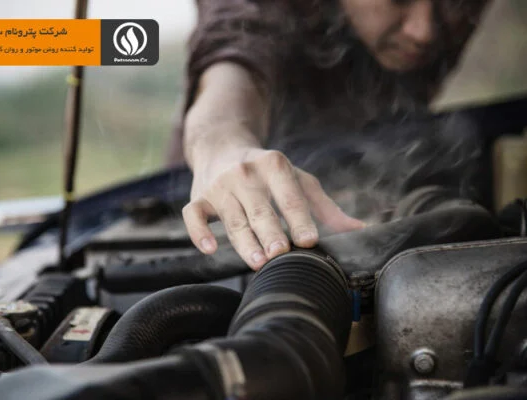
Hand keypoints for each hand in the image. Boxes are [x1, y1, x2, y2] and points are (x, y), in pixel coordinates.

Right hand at [182, 148, 364, 269]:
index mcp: (274, 165)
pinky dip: (199, 232)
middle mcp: (244, 173)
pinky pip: (193, 215)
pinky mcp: (198, 197)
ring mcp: (219, 185)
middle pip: (259, 208)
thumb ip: (324, 207)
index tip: (309, 240)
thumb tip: (359, 230)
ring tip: (257, 262)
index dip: (299, 217)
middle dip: (269, 231)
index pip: (289, 194)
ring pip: (231, 217)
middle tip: (280, 253)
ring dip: (244, 241)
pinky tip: (210, 249)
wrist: (221, 147)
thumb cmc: (267, 171)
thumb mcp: (297, 179)